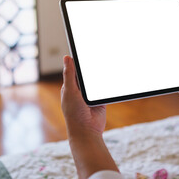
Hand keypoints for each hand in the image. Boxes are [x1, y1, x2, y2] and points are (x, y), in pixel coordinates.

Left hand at [61, 56, 118, 177]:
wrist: (87, 131)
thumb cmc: (74, 113)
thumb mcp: (70, 91)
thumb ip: (70, 74)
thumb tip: (67, 57)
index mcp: (70, 86)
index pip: (74, 69)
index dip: (78, 60)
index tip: (84, 47)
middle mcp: (80, 89)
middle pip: (87, 73)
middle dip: (91, 66)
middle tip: (98, 52)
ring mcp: (90, 94)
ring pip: (96, 80)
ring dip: (100, 74)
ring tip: (107, 60)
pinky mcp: (100, 99)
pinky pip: (104, 88)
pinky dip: (107, 83)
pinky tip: (112, 75)